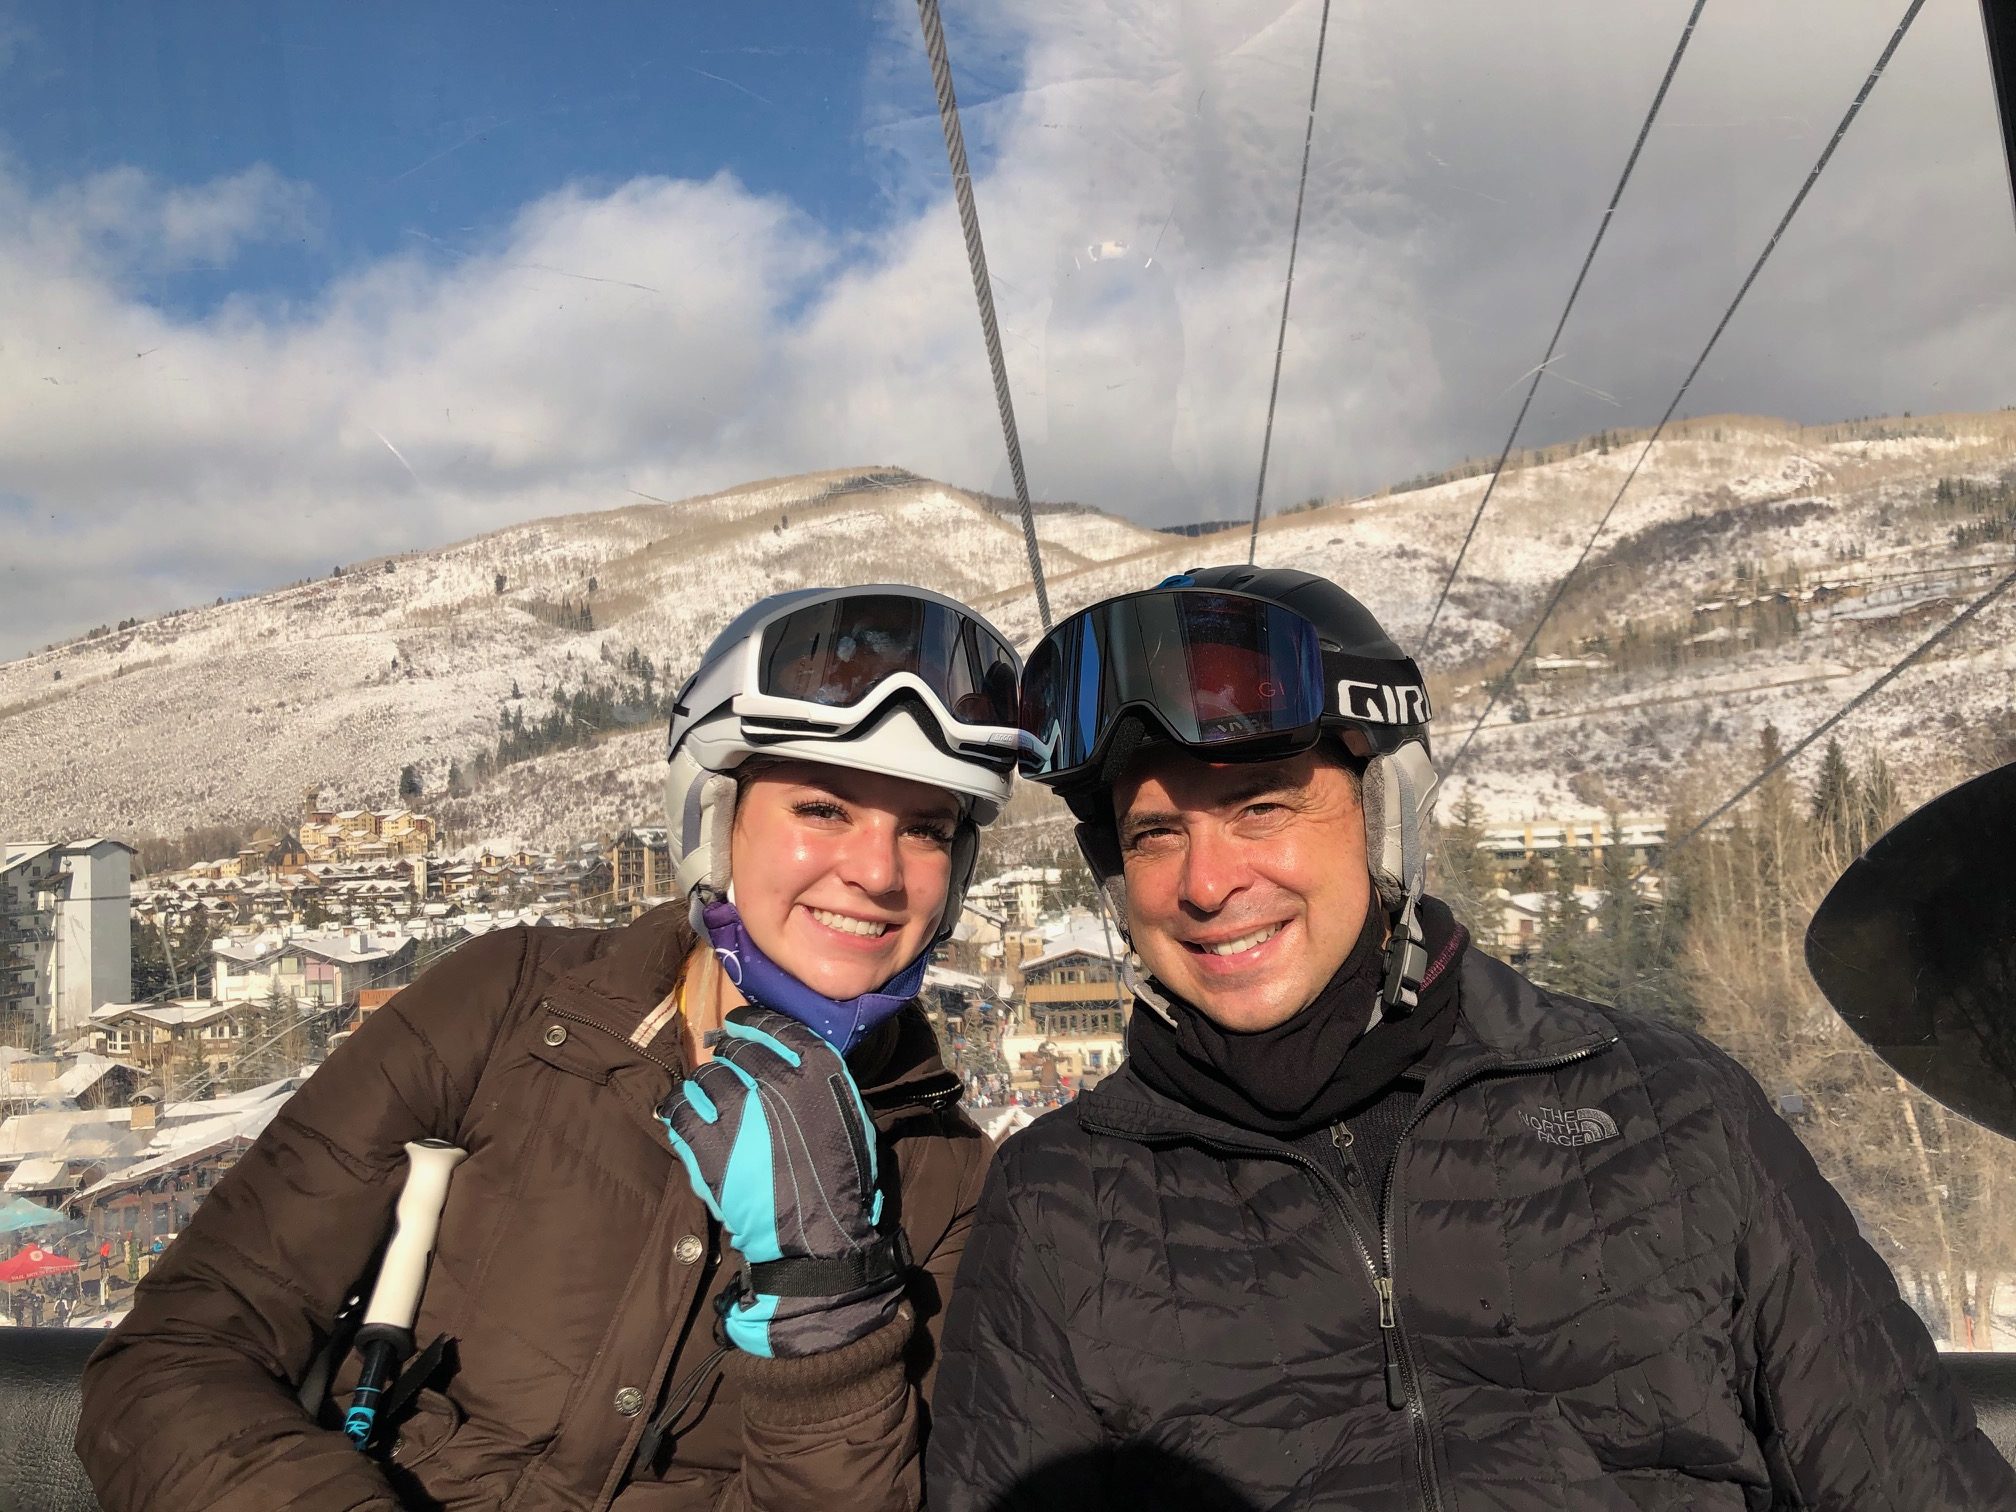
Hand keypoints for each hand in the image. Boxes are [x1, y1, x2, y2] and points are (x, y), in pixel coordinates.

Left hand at [657, 1008, 907, 1357]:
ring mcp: (736, 1107)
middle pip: (735, 1049)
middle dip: (730, 1058)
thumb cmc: (840, 1178)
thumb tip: (785, 1055)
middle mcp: (775, 1078)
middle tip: (729, 1074)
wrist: (817, 1240)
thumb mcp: (849, 1114)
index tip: (740, 1028)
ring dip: (707, 1087)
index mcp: (817, 1068)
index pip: (772, 1024)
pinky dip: (680, 1108)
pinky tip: (687, 1116)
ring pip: (705, 1076)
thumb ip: (819, 1079)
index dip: (750, 1024)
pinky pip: (679, 1106)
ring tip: (711, 1103)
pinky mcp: (705, 1139)